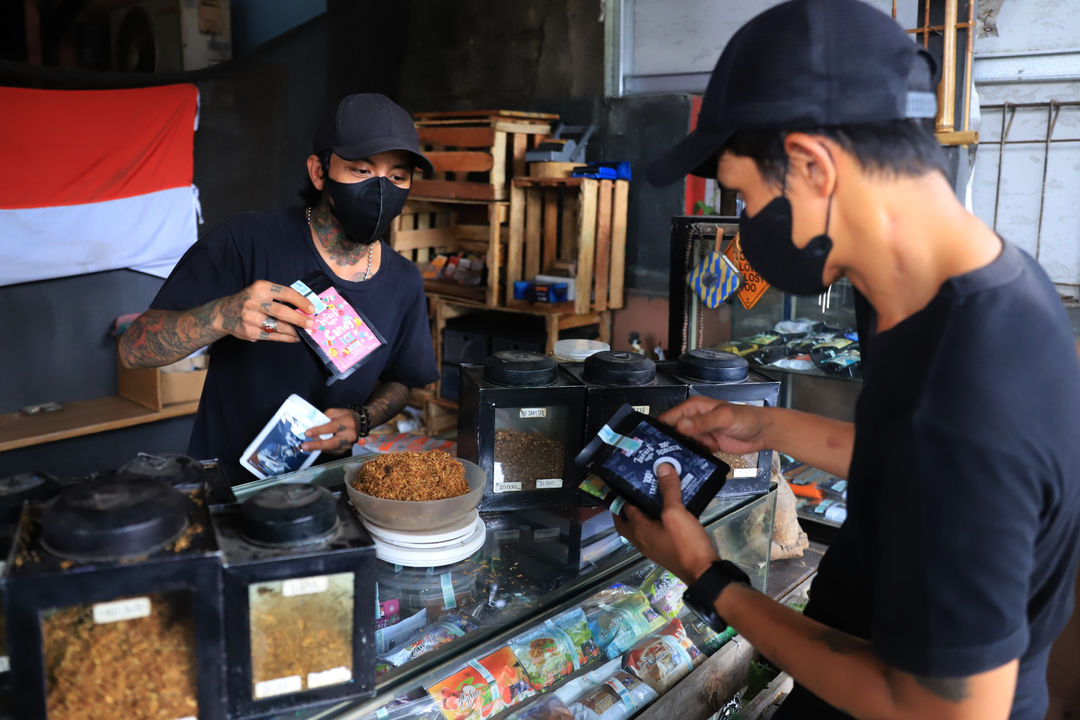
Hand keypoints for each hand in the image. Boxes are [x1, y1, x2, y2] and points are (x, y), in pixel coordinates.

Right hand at [214, 280, 314, 342]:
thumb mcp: (261, 291)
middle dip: (299, 319)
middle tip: (311, 324)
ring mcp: (251, 318)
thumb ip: (280, 297)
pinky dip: (287, 338)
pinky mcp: (249, 332)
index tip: (312, 308)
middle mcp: (254, 302)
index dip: (301, 301)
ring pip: (278, 327)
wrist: (224, 313)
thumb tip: (304, 308)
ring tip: (306, 333)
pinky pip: (273, 337)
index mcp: (260, 288)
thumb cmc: (250, 301)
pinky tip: (295, 337)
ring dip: (295, 331)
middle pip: (282, 312)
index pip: (286, 293)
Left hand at [302, 407, 359, 453]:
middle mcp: (350, 434)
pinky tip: (318, 445)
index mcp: (348, 422)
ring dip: (318, 447)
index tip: (307, 433)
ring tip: (307, 446)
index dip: (318, 431)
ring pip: (330, 448)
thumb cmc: (346, 416)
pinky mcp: (345, 449)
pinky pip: (332, 451)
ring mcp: (348, 444)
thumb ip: (324, 418)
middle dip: (316, 445)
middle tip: (304, 446)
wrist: (359, 423)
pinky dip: (324, 448)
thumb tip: (313, 426)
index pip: (331, 428)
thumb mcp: (335, 412)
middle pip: (331, 443)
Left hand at [612, 463, 719, 584]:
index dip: (624, 491)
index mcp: (638, 530)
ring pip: (640, 526)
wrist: (703, 573)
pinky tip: (668, 510)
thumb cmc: (685, 543)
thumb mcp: (676, 513)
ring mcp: (652, 546)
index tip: (628, 476)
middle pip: (626, 520)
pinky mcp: (664, 549)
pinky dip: (655, 519)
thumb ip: (668, 490)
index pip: (623, 507)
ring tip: (652, 494)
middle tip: (635, 488)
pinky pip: (653, 531)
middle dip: (626, 505)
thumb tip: (661, 467)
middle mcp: (640, 539)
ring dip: (642, 512)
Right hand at [659, 395, 769, 455]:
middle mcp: (694, 419)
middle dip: (666, 443)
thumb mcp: (723, 418)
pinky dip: (690, 458)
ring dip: (677, 452)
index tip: (651, 441)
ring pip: (682, 444)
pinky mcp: (707, 445)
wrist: (764, 432)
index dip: (659, 428)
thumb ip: (702, 422)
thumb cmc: (748, 418)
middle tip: (658, 456)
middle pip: (673, 432)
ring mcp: (701, 434)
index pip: (669, 417)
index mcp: (694, 407)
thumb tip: (682, 425)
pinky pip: (693, 452)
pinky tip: (686, 464)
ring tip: (670, 462)